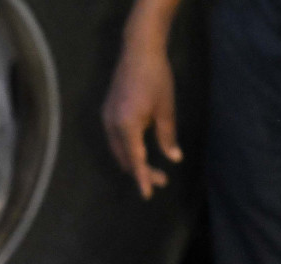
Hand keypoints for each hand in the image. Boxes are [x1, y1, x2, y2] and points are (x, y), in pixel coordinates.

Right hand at [102, 28, 181, 198]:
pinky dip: (127, 150)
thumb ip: (167, 136)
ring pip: (118, 151)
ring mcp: (106, 120)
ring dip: (133, 161)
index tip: (148, 194)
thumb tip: (173, 158)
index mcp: (127, 126)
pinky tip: (139, 150)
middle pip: (124, 159)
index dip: (142, 178)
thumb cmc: (157, 78)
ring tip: (152, 169)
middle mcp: (112, 126)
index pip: (135, 160)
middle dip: (141, 171)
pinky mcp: (106, 114)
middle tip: (162, 180)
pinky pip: (115, 140)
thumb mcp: (166, 109)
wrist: (138, 52)